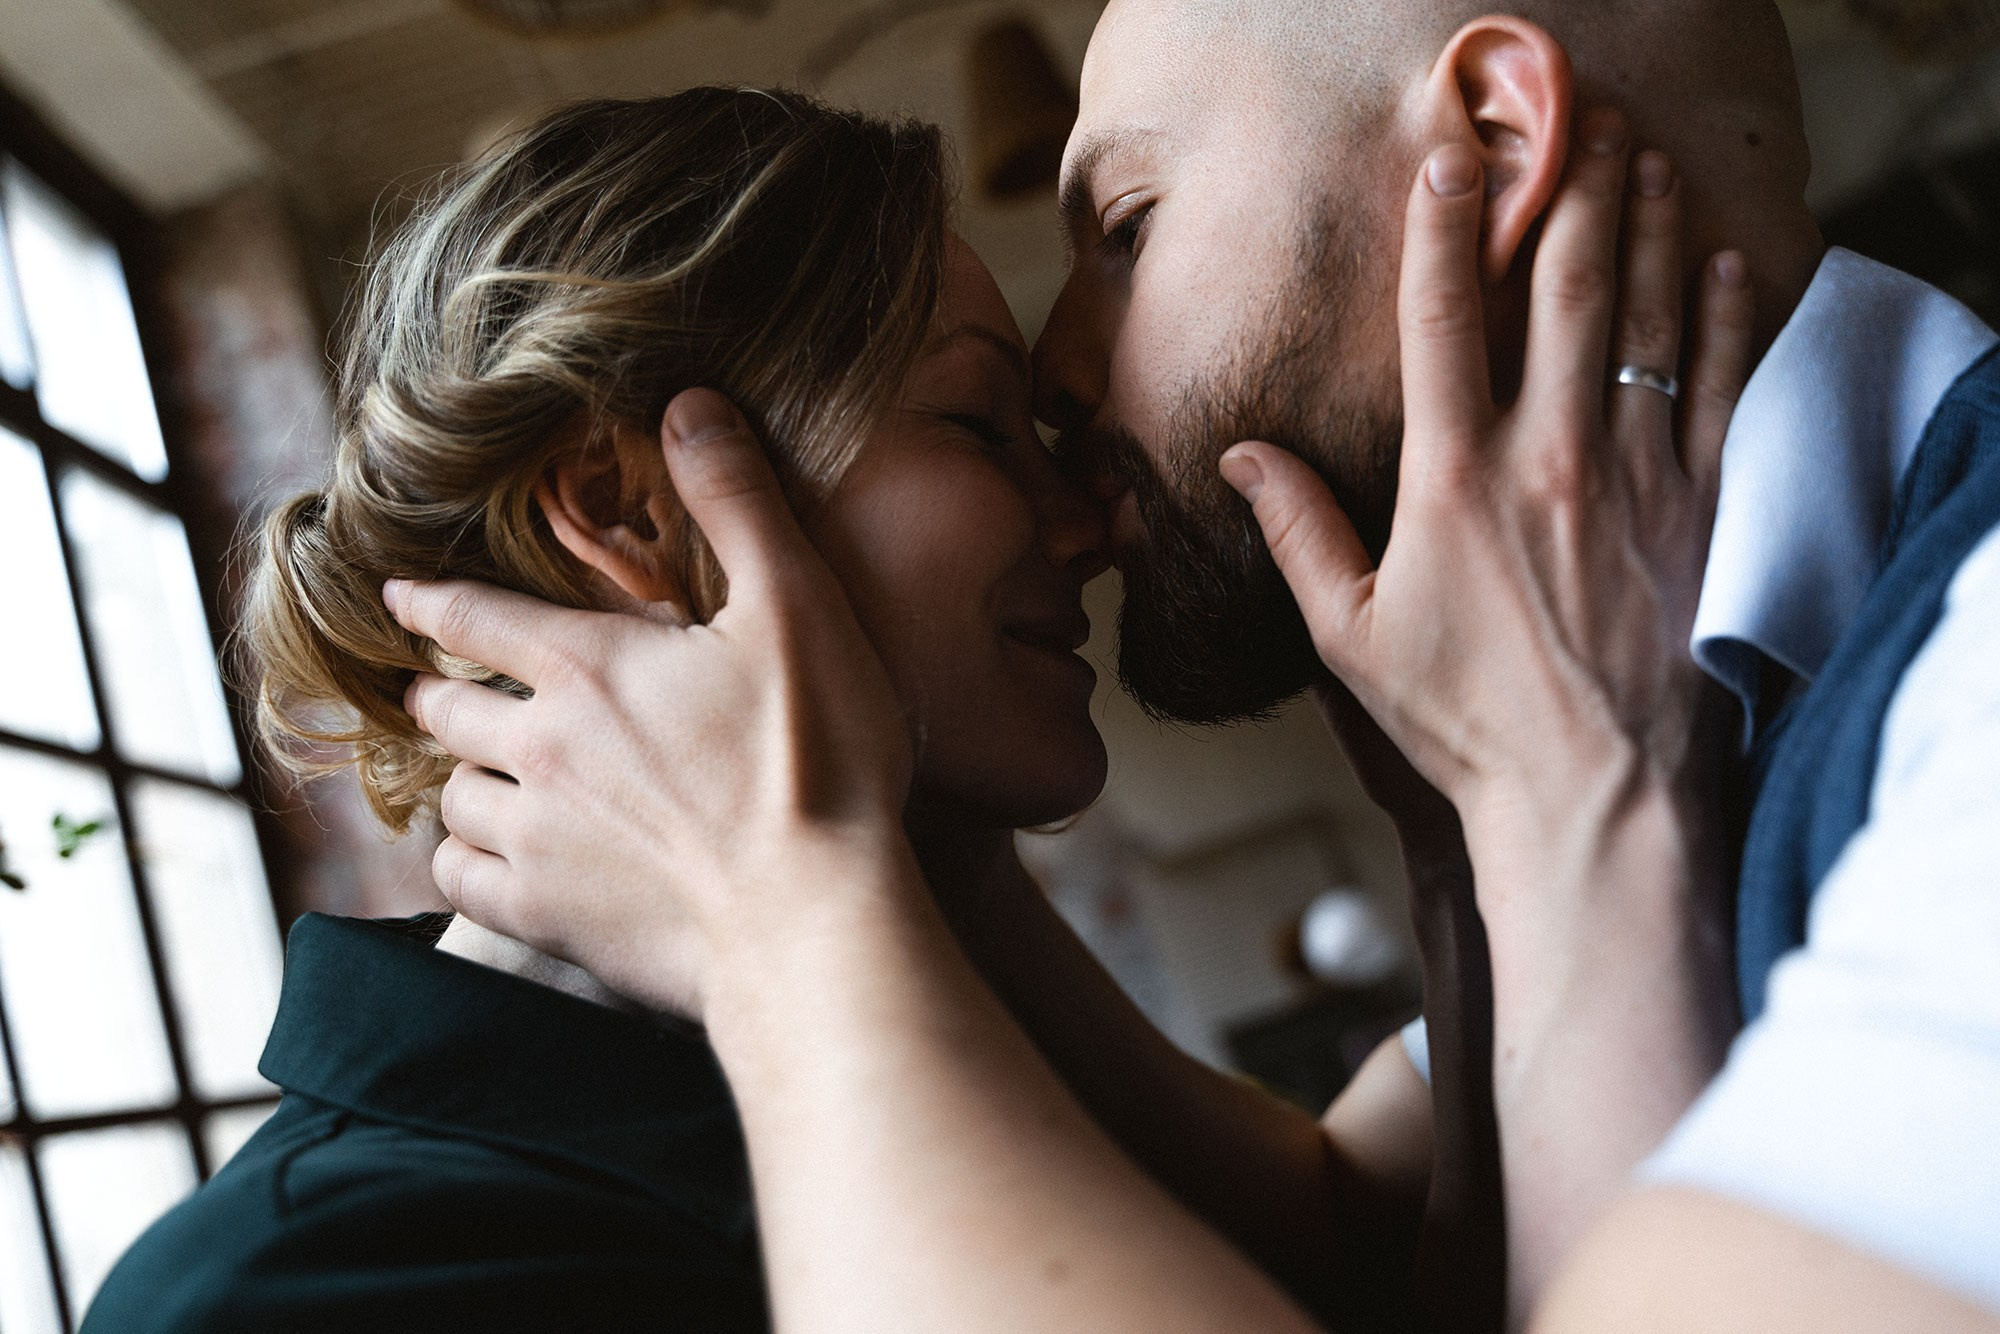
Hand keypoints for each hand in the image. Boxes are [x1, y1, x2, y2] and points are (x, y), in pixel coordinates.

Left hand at [384, 389, 915, 1016]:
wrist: (811, 921)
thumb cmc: (817, 761)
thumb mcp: (797, 608)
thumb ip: (737, 503)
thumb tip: (688, 403)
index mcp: (586, 664)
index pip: (474, 614)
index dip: (431, 597)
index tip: (396, 593)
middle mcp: (536, 746)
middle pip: (445, 707)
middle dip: (440, 689)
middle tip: (442, 688)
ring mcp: (532, 837)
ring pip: (449, 795)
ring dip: (463, 777)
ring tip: (483, 777)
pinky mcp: (542, 917)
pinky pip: (456, 882)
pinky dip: (462, 864)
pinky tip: (491, 861)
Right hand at [1222, 109, 1755, 1315]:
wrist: (1598, 795)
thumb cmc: (1465, 724)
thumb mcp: (1350, 635)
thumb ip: (1295, 532)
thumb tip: (1237, 456)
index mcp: (1454, 480)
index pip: (1445, 321)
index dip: (1443, 225)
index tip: (1446, 155)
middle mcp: (1549, 457)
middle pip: (1562, 291)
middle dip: (1563, 191)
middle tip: (1566, 120)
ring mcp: (1635, 476)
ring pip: (1644, 320)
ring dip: (1641, 226)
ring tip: (1640, 155)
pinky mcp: (1699, 507)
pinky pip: (1717, 387)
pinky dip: (1718, 316)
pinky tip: (1716, 261)